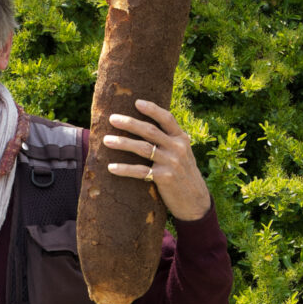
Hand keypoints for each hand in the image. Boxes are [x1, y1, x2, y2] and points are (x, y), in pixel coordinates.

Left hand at [103, 99, 211, 220]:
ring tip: (106, 140)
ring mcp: (171, 162)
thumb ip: (170, 141)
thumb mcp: (183, 154)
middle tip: (112, 118)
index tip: (136, 102)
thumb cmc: (184, 175)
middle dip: (129, 123)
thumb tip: (149, 128)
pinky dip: (124, 169)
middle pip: (150, 130)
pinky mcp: (164, 178)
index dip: (152, 109)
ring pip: (142, 148)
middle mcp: (177, 148)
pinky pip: (140, 171)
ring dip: (122, 143)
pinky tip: (111, 167)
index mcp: (181, 139)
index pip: (167, 118)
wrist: (195, 201)